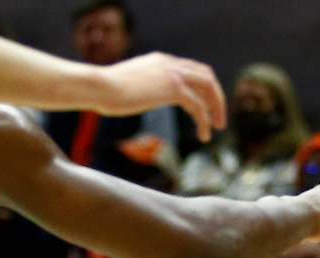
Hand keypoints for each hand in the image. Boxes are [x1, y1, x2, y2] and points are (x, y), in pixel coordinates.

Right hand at [99, 53, 225, 142]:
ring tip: (217, 127)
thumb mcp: (127, 85)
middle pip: (205, 75)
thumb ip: (138, 87)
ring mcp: (173, 73)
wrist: (101, 86)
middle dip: (215, 96)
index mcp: (160, 61)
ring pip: (207, 87)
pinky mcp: (173, 89)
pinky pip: (198, 105)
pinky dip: (205, 120)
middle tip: (218, 117)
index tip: (205, 105)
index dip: (202, 87)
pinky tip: (205, 135)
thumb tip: (134, 97)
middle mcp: (170, 63)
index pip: (191, 69)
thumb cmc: (105, 91)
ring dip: (216, 107)